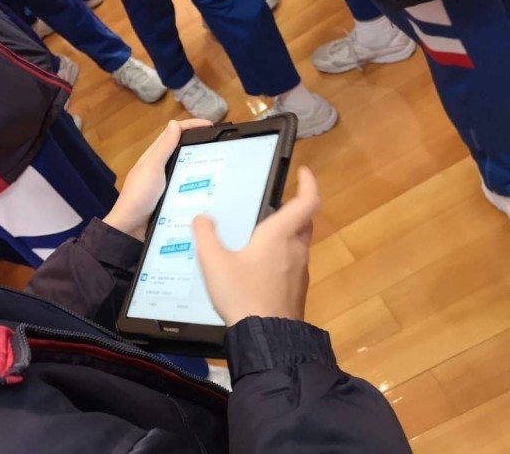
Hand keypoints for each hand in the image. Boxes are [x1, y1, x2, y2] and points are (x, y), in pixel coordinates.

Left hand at [103, 119, 211, 240]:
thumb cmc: (139, 195)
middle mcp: (160, 168)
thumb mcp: (152, 168)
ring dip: (202, 165)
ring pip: (186, 169)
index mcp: (154, 157)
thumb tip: (174, 123)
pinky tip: (212, 187)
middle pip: (182, 150)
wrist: (131, 229)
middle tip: (222, 147)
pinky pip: (187, 187)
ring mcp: (165, 184)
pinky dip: (199, 184)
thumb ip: (163, 148)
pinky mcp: (171, 199)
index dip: (191, 126)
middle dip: (200, 145)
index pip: (173, 134)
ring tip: (223, 166)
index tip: (211, 125)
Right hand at [193, 167, 320, 326]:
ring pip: (298, 243)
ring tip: (258, 235)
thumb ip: (206, 236)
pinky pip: (292, 263)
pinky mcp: (297, 290)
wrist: (267, 338)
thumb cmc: (242, 293)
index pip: (306, 202)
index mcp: (280, 235)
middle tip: (275, 203)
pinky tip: (258, 267)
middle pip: (304, 221)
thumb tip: (202, 218)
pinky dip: (280, 256)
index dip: (309, 184)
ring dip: (285, 234)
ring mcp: (300, 271)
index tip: (304, 172)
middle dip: (294, 208)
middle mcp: (295, 249)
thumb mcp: (214, 262)